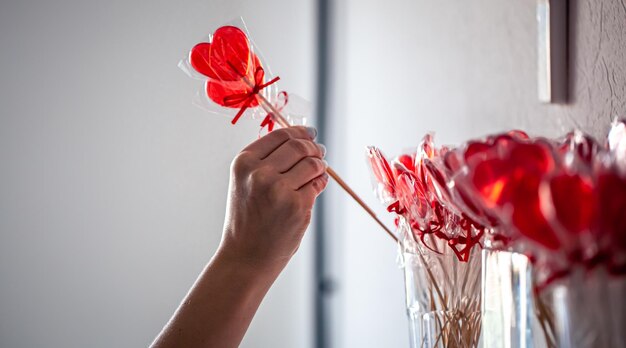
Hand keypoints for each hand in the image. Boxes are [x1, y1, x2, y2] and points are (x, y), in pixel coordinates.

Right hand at [219, 126, 327, 269]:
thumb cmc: (247, 220)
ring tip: (320, 168)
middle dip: (313, 146)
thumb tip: (300, 141)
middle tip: (320, 150)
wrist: (245, 256)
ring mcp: (280, 190)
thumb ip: (266, 162)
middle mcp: (260, 173)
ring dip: (320, 163)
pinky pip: (317, 184)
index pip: (279, 135)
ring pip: (312, 164)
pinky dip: (321, 180)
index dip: (299, 131)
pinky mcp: (298, 206)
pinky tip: (319, 182)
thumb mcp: (244, 183)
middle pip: (298, 146)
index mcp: (244, 163)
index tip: (310, 133)